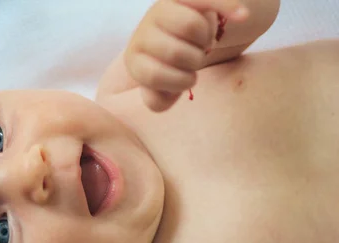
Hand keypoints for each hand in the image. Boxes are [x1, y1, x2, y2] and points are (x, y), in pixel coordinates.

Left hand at [125, 0, 248, 111]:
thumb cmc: (173, 66)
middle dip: (195, 61)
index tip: (186, 78)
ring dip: (206, 40)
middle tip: (196, 58)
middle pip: (176, 52)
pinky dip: (228, 6)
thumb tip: (163, 94)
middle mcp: (141, 34)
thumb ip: (159, 99)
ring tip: (202, 42)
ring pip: (191, 27)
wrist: (179, 30)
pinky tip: (242, 16)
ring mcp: (160, 11)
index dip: (179, 82)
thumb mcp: (163, 86)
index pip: (154, 76)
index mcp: (134, 61)